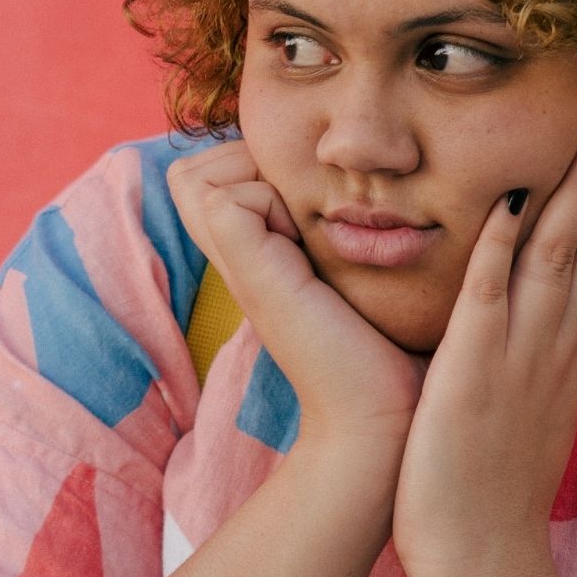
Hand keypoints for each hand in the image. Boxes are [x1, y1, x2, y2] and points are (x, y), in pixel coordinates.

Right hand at [167, 139, 426, 448]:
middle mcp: (236, 257)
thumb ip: (335, 233)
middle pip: (190, 172)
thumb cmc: (386, 350)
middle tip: (301, 205)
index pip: (207, 172)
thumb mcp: (354, 271)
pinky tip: (309, 244)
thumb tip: (361, 179)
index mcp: (256, 253)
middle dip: (244, 160)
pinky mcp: (251, 277)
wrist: (380, 416)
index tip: (305, 202)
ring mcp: (237, 268)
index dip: (248, 162)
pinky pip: (227, 198)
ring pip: (198, 176)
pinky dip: (271, 199)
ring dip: (257, 177)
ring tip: (304, 224)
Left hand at [392, 111, 576, 576]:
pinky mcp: (471, 372)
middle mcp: (554, 350)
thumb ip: (536, 368)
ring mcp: (518, 359)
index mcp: (566, 360)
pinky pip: (488, 295)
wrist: (485, 566)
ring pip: (556, 258)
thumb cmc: (494, 501)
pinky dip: (498, 245)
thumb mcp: (528, 420)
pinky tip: (507, 195)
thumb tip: (543, 333)